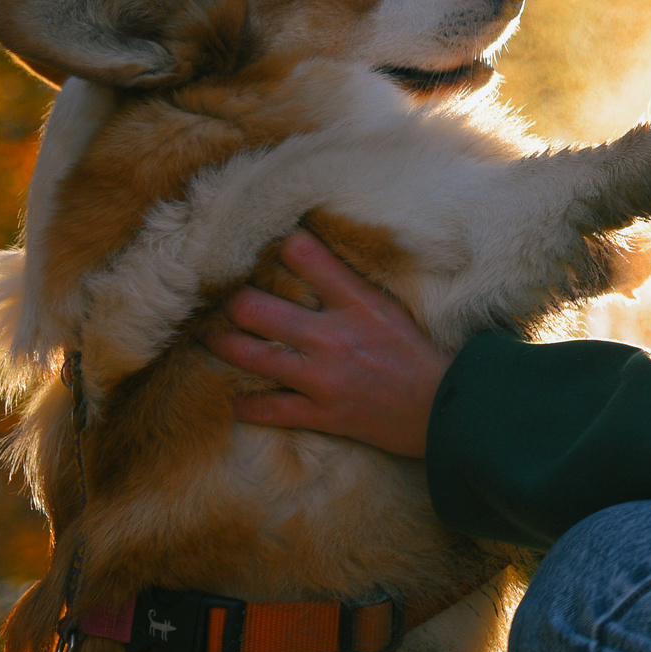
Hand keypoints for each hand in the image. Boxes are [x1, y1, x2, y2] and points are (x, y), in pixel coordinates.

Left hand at [207, 228, 449, 459]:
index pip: (306, 256)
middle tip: (216, 296)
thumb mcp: (389, 308)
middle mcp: (332, 337)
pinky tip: (236, 401)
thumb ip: (350, 286)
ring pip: (252, 357)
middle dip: (230, 301)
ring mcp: (323, 378)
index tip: (259, 237)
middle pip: (256, 310)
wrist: (442, 408)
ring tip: (208, 335)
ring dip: (223, 345)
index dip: (279, 242)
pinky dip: (248, 406)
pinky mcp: (322, 414)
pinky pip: (269, 410)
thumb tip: (308, 255)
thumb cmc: (420, 354)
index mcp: (356, 304)